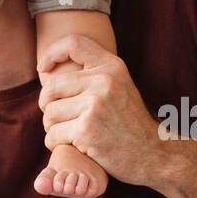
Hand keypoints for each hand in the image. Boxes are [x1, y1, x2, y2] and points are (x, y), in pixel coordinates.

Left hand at [36, 34, 164, 187]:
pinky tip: (70, 146)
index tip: (43, 69)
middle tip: (56, 117)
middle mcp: (104, 81)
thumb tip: (47, 71)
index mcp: (112, 66)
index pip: (73, 44)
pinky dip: (55, 143)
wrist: (154, 153)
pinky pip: (52, 135)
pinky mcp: (87, 130)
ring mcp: (95, 105)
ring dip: (52, 127)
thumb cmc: (129, 122)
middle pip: (51, 86)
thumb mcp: (119, 86)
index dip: (52, 53)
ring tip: (66, 132)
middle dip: (47, 104)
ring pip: (49, 113)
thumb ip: (92, 74)